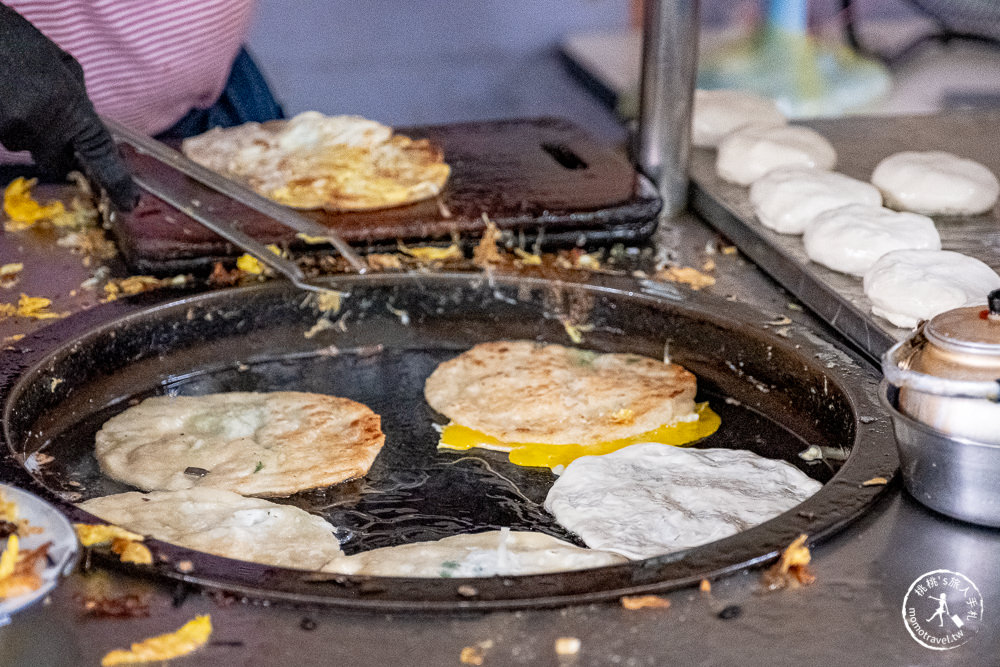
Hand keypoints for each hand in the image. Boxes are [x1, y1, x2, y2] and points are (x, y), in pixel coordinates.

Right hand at [0, 6, 138, 210]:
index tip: (129, 201)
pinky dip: (8, 120)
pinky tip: (7, 95)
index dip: (116, 182)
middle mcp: (41, 128)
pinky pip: (5, 135)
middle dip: (58, 150)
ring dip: (28, 129)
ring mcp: (11, 132)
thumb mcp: (62, 64)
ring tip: (19, 92)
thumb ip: (77, 100)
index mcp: (69, 109)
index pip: (100, 155)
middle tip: (53, 125)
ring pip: (26, 146)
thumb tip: (85, 121)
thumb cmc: (17, 39)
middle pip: (56, 162)